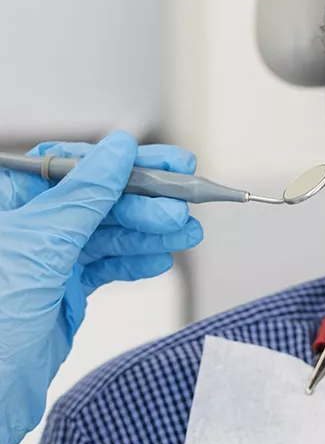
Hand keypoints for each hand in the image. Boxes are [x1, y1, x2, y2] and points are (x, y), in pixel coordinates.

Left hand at [0, 131, 203, 443]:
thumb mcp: (39, 248)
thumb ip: (83, 197)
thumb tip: (117, 150)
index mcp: (7, 203)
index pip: (71, 164)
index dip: (122, 162)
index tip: (167, 164)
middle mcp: (26, 228)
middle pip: (97, 199)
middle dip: (144, 203)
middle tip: (182, 210)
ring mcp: (44, 262)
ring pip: (107, 234)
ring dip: (151, 233)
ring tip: (188, 235)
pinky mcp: (61, 293)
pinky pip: (106, 268)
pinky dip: (136, 263)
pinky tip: (161, 260)